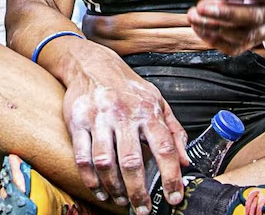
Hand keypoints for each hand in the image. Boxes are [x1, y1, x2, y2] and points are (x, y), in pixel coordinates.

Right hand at [62, 44, 189, 213]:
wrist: (93, 64)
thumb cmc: (128, 88)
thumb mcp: (158, 102)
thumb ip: (174, 132)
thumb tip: (186, 162)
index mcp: (147, 111)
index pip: (164, 147)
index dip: (171, 176)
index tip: (173, 197)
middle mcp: (123, 114)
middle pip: (132, 161)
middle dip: (138, 191)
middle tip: (142, 209)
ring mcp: (98, 118)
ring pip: (105, 162)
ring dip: (115, 187)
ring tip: (122, 200)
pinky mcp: (77, 122)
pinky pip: (82, 157)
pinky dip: (90, 179)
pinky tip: (100, 190)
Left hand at [188, 0, 264, 54]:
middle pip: (253, 17)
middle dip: (226, 14)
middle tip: (202, 7)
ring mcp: (264, 26)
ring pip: (244, 35)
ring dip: (217, 28)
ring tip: (194, 16)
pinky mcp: (252, 38)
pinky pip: (236, 46)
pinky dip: (216, 41)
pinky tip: (199, 27)